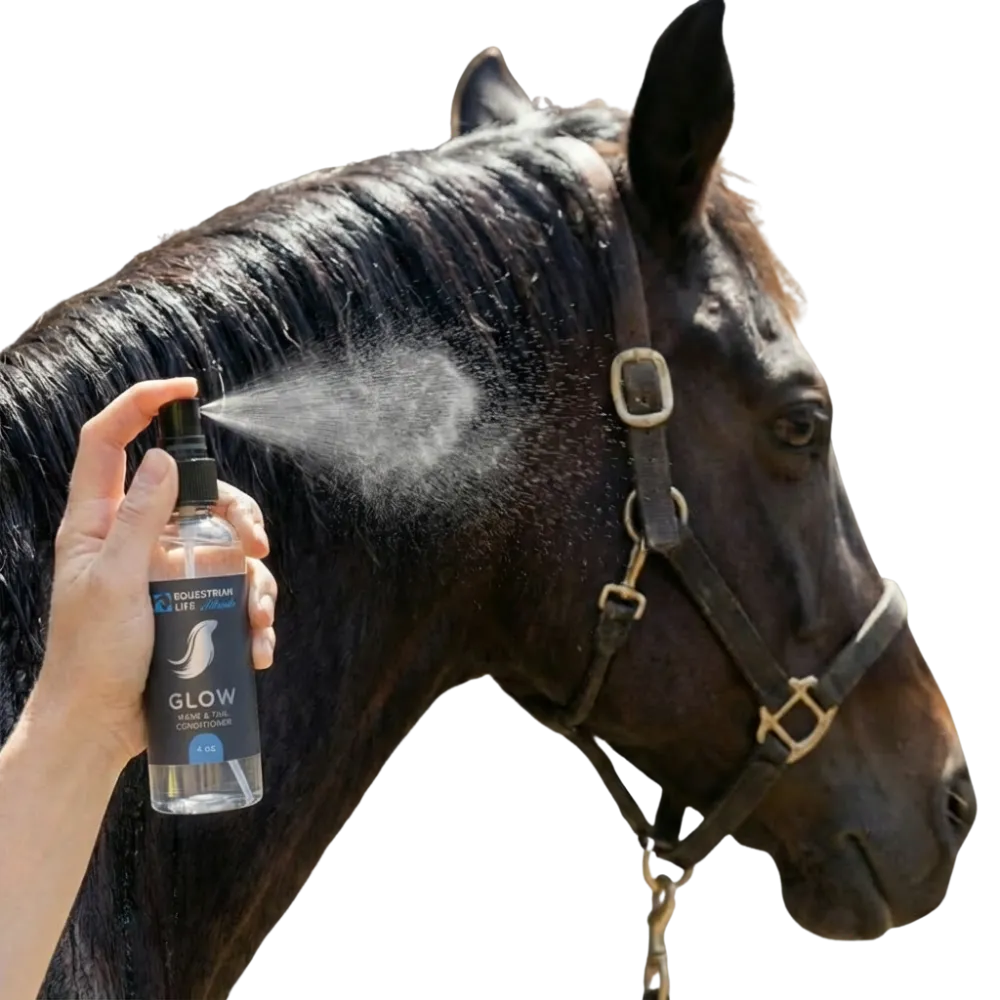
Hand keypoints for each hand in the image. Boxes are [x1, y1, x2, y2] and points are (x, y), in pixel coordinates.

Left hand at [27, 378, 277, 767]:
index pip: (109, 443)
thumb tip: (163, 460)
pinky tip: (256, 647)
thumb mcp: (114, 583)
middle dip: (238, 512)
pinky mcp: (192, 607)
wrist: (99, 727)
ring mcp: (169, 573)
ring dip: (255, 579)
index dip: (140, 405)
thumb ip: (138, 521)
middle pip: (198, 494)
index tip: (187, 390)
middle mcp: (139, 540)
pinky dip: (254, 617)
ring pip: (228, 547)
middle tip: (257, 543)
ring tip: (260, 618)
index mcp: (100, 523)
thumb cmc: (90, 657)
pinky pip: (235, 595)